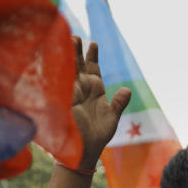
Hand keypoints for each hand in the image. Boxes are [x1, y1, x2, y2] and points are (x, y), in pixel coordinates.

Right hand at [70, 37, 131, 170]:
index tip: (94, 44)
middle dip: (77, 52)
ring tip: (69, 40)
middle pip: (78, 66)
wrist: (85, 151)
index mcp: (95, 91)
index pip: (92, 69)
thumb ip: (119, 103)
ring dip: (68, 57)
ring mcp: (72, 95)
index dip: (92, 57)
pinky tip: (60, 58)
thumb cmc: (98, 136)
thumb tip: (127, 90)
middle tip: (76, 37)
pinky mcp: (66, 101)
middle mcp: (82, 90)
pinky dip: (61, 71)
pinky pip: (62, 83)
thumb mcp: (112, 117)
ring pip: (69, 71)